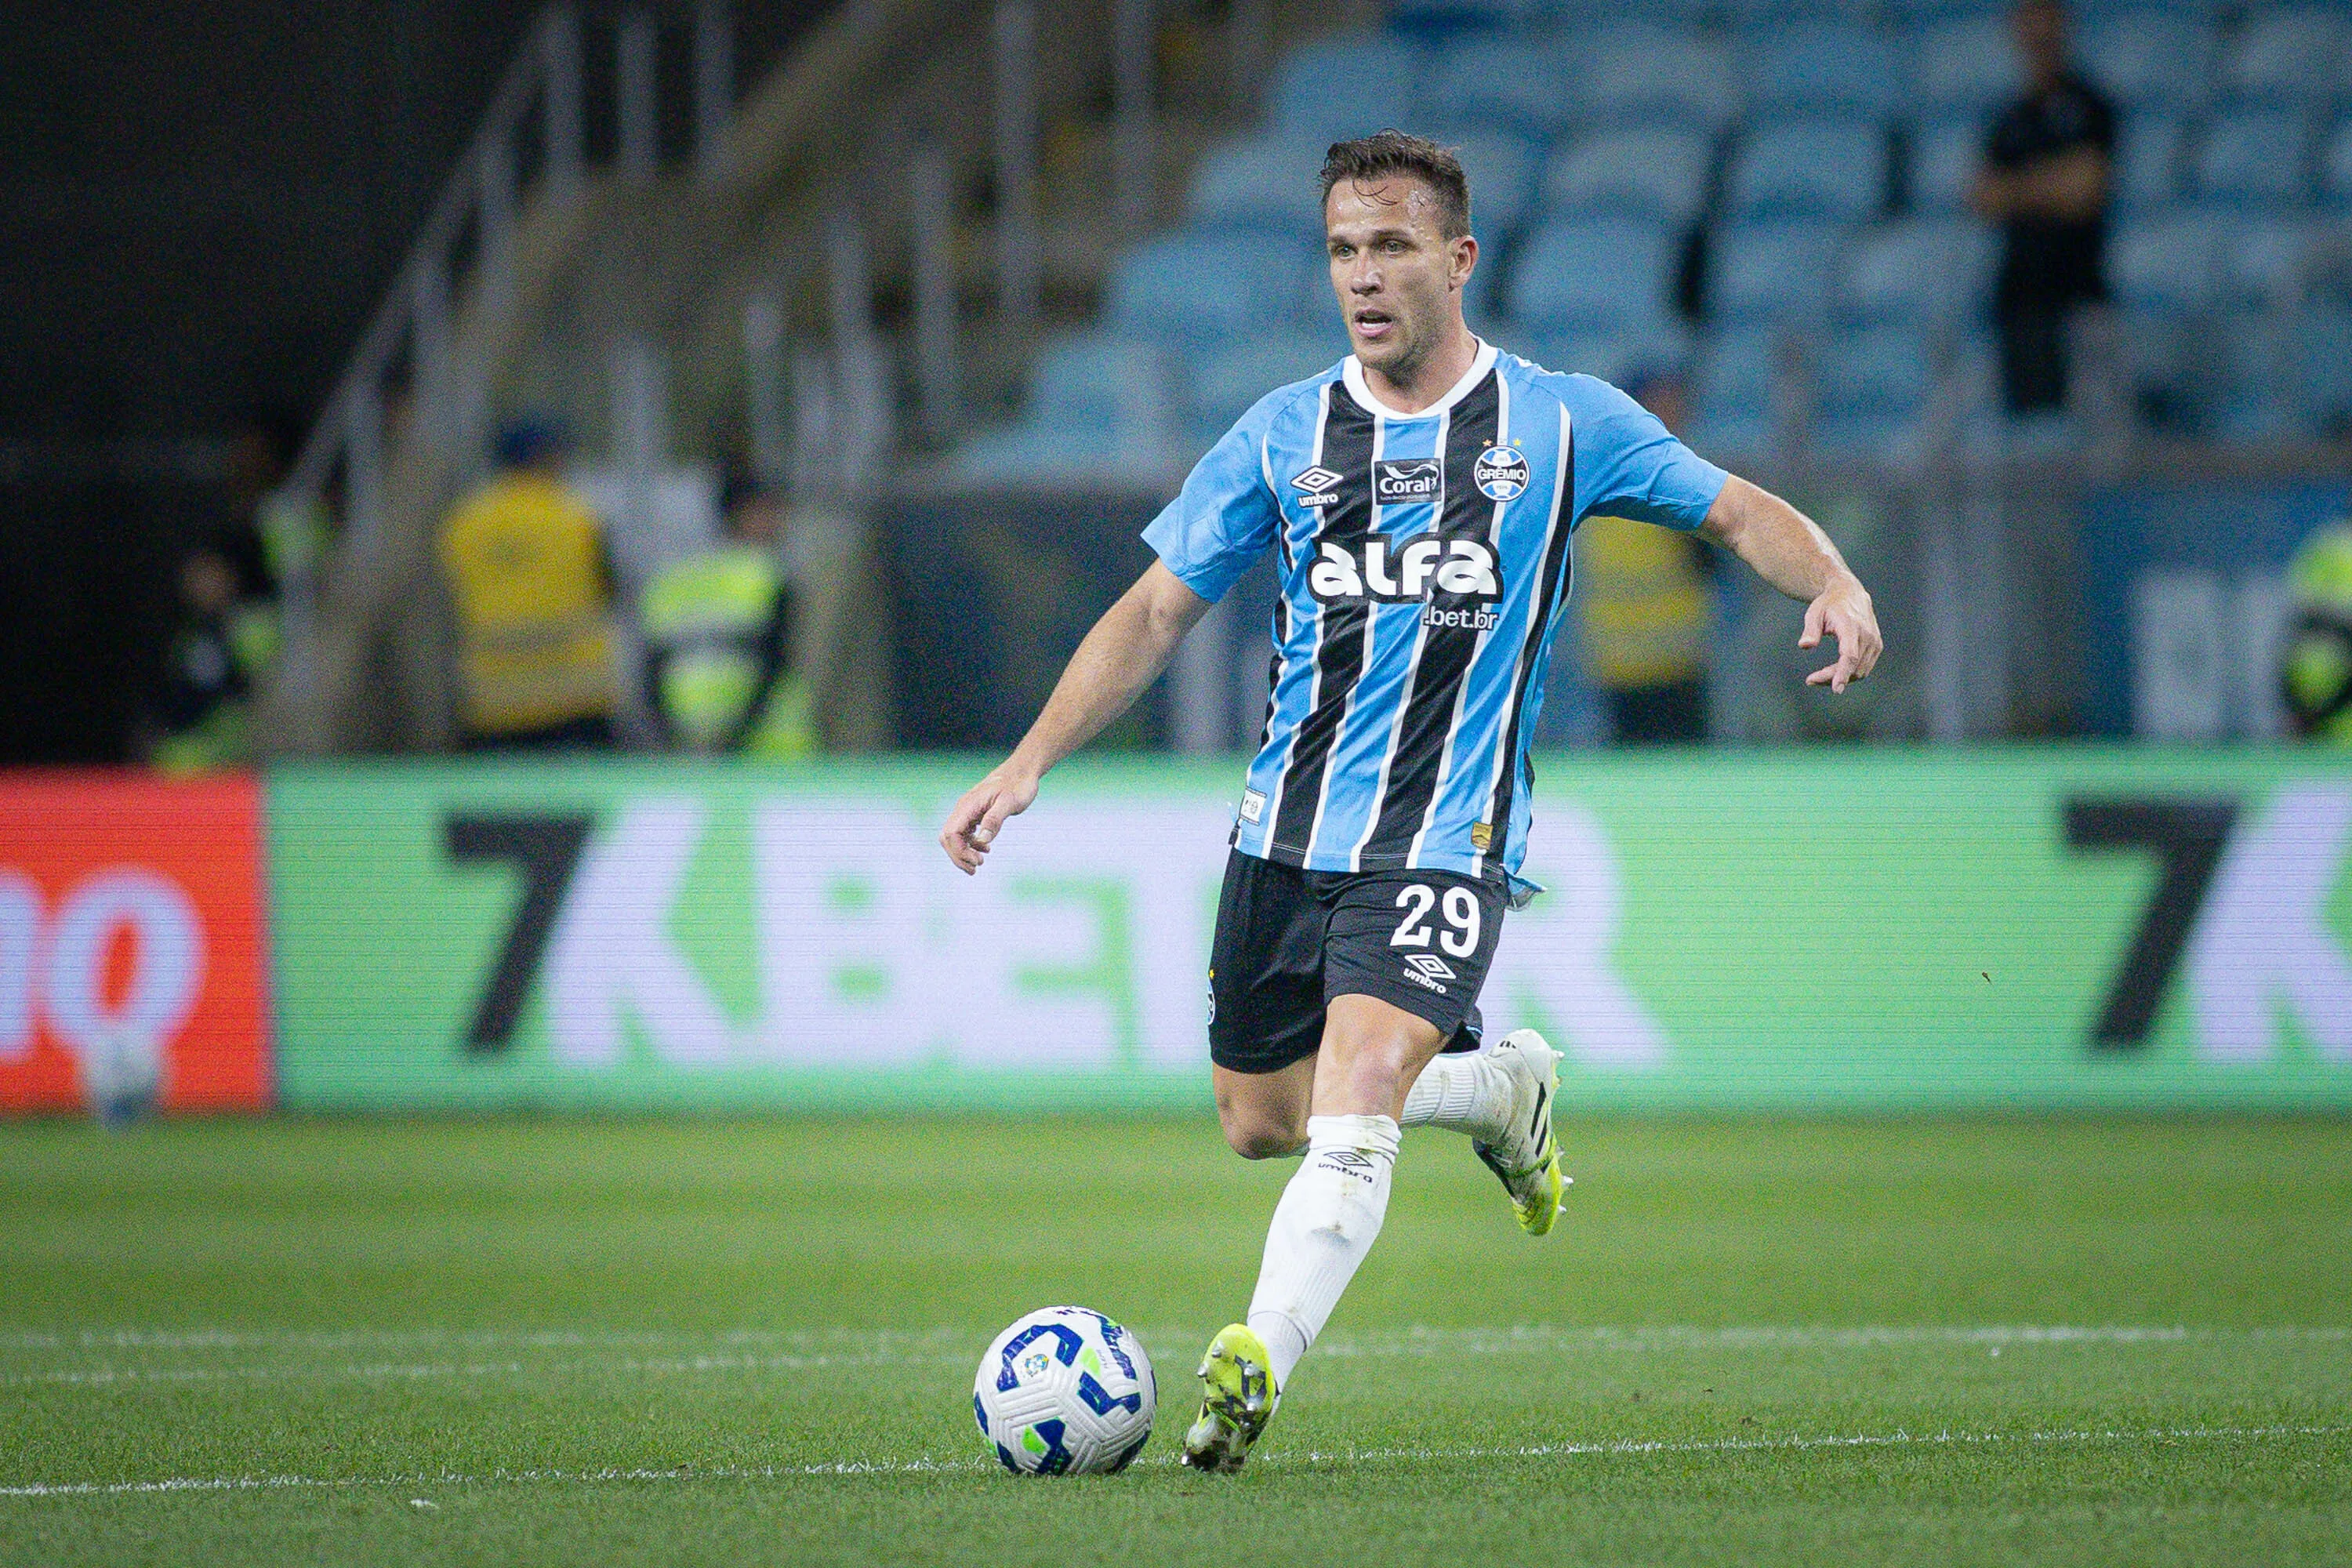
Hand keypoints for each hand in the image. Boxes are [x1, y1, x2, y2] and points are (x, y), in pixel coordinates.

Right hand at [939, 763, 1039, 873]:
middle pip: (947, 837)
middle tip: (975, 869)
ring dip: (962, 853)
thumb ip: (994, 820)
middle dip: (958, 856)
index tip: (978, 861)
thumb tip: (982, 841)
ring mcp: (968, 811)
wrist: (1022, 772)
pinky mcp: (975, 813)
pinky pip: (965, 832)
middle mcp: (963, 808)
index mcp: (968, 805)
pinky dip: (971, 844)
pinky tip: (986, 849)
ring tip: (979, 865)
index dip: (959, 851)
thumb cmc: (1018, 785)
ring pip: (954, 836)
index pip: (951, 833)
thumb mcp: (1010, 802)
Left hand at [1800, 576, 1881, 693]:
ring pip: (1859, 671)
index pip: (1850, 655)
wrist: (1850, 592)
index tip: (1836, 689)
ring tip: (1818, 676)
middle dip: (1832, 678)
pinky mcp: (1876, 646)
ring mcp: (1874, 642)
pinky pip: (1864, 668)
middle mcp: (1867, 635)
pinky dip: (1849, 674)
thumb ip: (1810, 630)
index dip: (1843, 674)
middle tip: (1811, 680)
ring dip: (1840, 678)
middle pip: (1852, 667)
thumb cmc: (1829, 604)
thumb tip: (1805, 646)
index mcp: (1852, 627)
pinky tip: (1833, 672)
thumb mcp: (1814, 612)